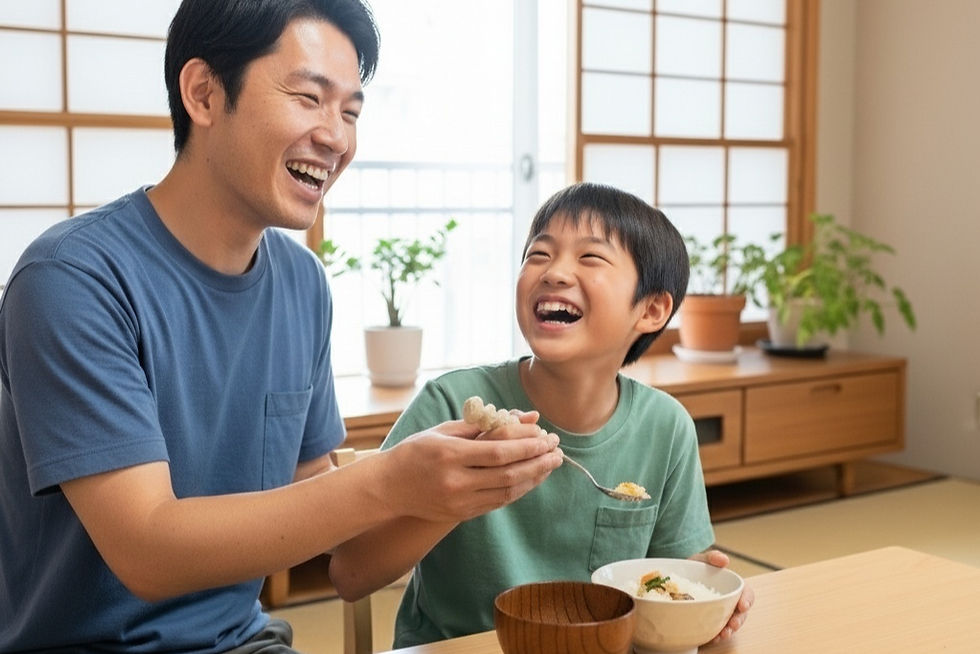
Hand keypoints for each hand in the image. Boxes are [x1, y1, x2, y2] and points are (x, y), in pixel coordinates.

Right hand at [384, 422, 561, 522]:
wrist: (389, 488)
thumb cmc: (416, 452)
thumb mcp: (445, 430)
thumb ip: (485, 425)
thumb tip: (524, 417)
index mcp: (450, 455)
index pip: (500, 451)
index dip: (528, 444)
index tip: (547, 435)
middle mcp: (457, 482)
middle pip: (509, 472)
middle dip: (538, 460)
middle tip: (557, 450)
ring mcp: (460, 502)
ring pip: (508, 490)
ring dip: (535, 476)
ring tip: (552, 463)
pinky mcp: (463, 515)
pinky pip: (499, 502)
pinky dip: (520, 489)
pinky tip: (532, 477)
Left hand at [690, 549, 753, 641]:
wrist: (673, 580)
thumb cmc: (693, 568)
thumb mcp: (701, 560)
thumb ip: (712, 557)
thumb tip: (724, 560)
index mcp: (731, 587)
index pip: (746, 594)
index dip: (747, 600)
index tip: (743, 606)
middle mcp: (728, 602)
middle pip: (740, 614)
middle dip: (738, 621)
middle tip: (732, 625)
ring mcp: (719, 613)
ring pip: (730, 625)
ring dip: (728, 631)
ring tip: (722, 635)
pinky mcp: (709, 622)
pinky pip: (715, 632)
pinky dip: (715, 636)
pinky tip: (711, 638)